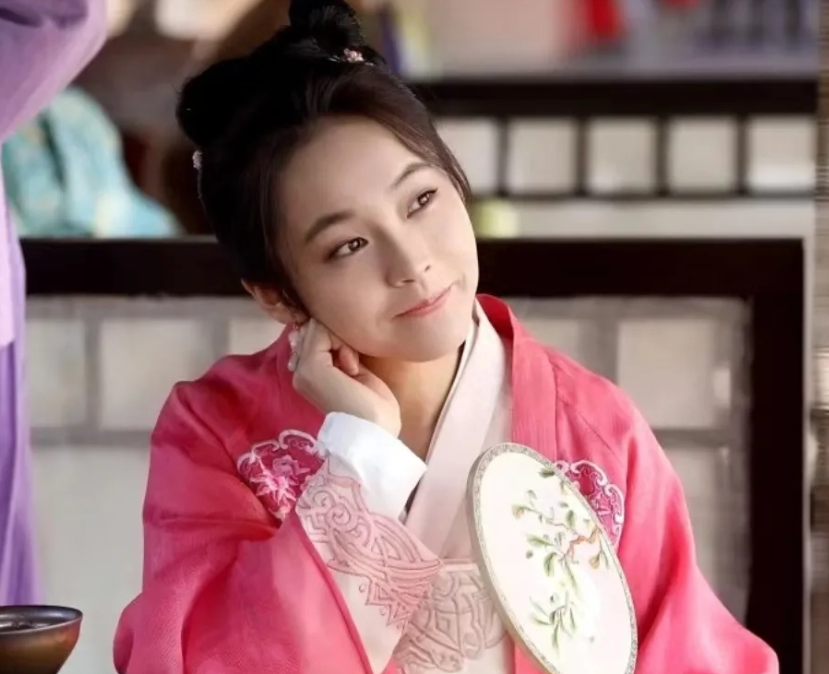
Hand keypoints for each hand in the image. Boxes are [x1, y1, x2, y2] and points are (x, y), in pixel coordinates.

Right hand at [290, 319, 401, 436]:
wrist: (374, 432)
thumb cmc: (373, 407)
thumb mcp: (354, 371)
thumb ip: (339, 353)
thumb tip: (329, 328)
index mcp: (309, 374)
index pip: (314, 335)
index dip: (337, 340)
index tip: (353, 364)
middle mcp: (299, 372)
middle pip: (314, 329)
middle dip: (338, 339)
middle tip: (353, 365)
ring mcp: (302, 370)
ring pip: (318, 328)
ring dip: (342, 341)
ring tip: (352, 367)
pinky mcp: (311, 367)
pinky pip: (322, 332)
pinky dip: (343, 343)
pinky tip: (352, 367)